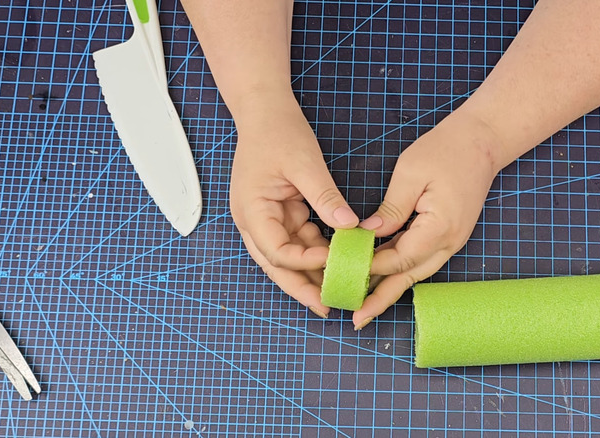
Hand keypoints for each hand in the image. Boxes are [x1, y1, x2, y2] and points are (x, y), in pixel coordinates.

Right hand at [230, 96, 358, 317]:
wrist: (265, 111)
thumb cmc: (277, 132)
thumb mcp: (304, 163)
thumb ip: (325, 196)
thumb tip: (349, 226)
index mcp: (251, 211)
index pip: (276, 251)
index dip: (305, 262)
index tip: (334, 263)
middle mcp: (254, 221)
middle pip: (277, 265)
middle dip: (302, 286)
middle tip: (328, 306)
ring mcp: (267, 219)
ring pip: (289, 256)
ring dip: (312, 271)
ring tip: (339, 287)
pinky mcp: (281, 214)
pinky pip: (300, 240)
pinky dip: (318, 250)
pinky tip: (338, 259)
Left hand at [354, 110, 500, 328]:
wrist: (482, 142)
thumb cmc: (446, 150)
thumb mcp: (411, 173)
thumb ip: (391, 208)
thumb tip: (368, 235)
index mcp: (440, 227)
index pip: (400, 258)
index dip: (371, 266)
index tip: (344, 273)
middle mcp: (449, 241)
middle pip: (409, 277)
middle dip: (381, 298)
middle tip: (357, 319)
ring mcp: (450, 241)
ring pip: (415, 272)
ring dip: (390, 290)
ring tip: (364, 309)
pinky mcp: (446, 235)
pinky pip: (419, 259)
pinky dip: (399, 271)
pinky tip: (379, 278)